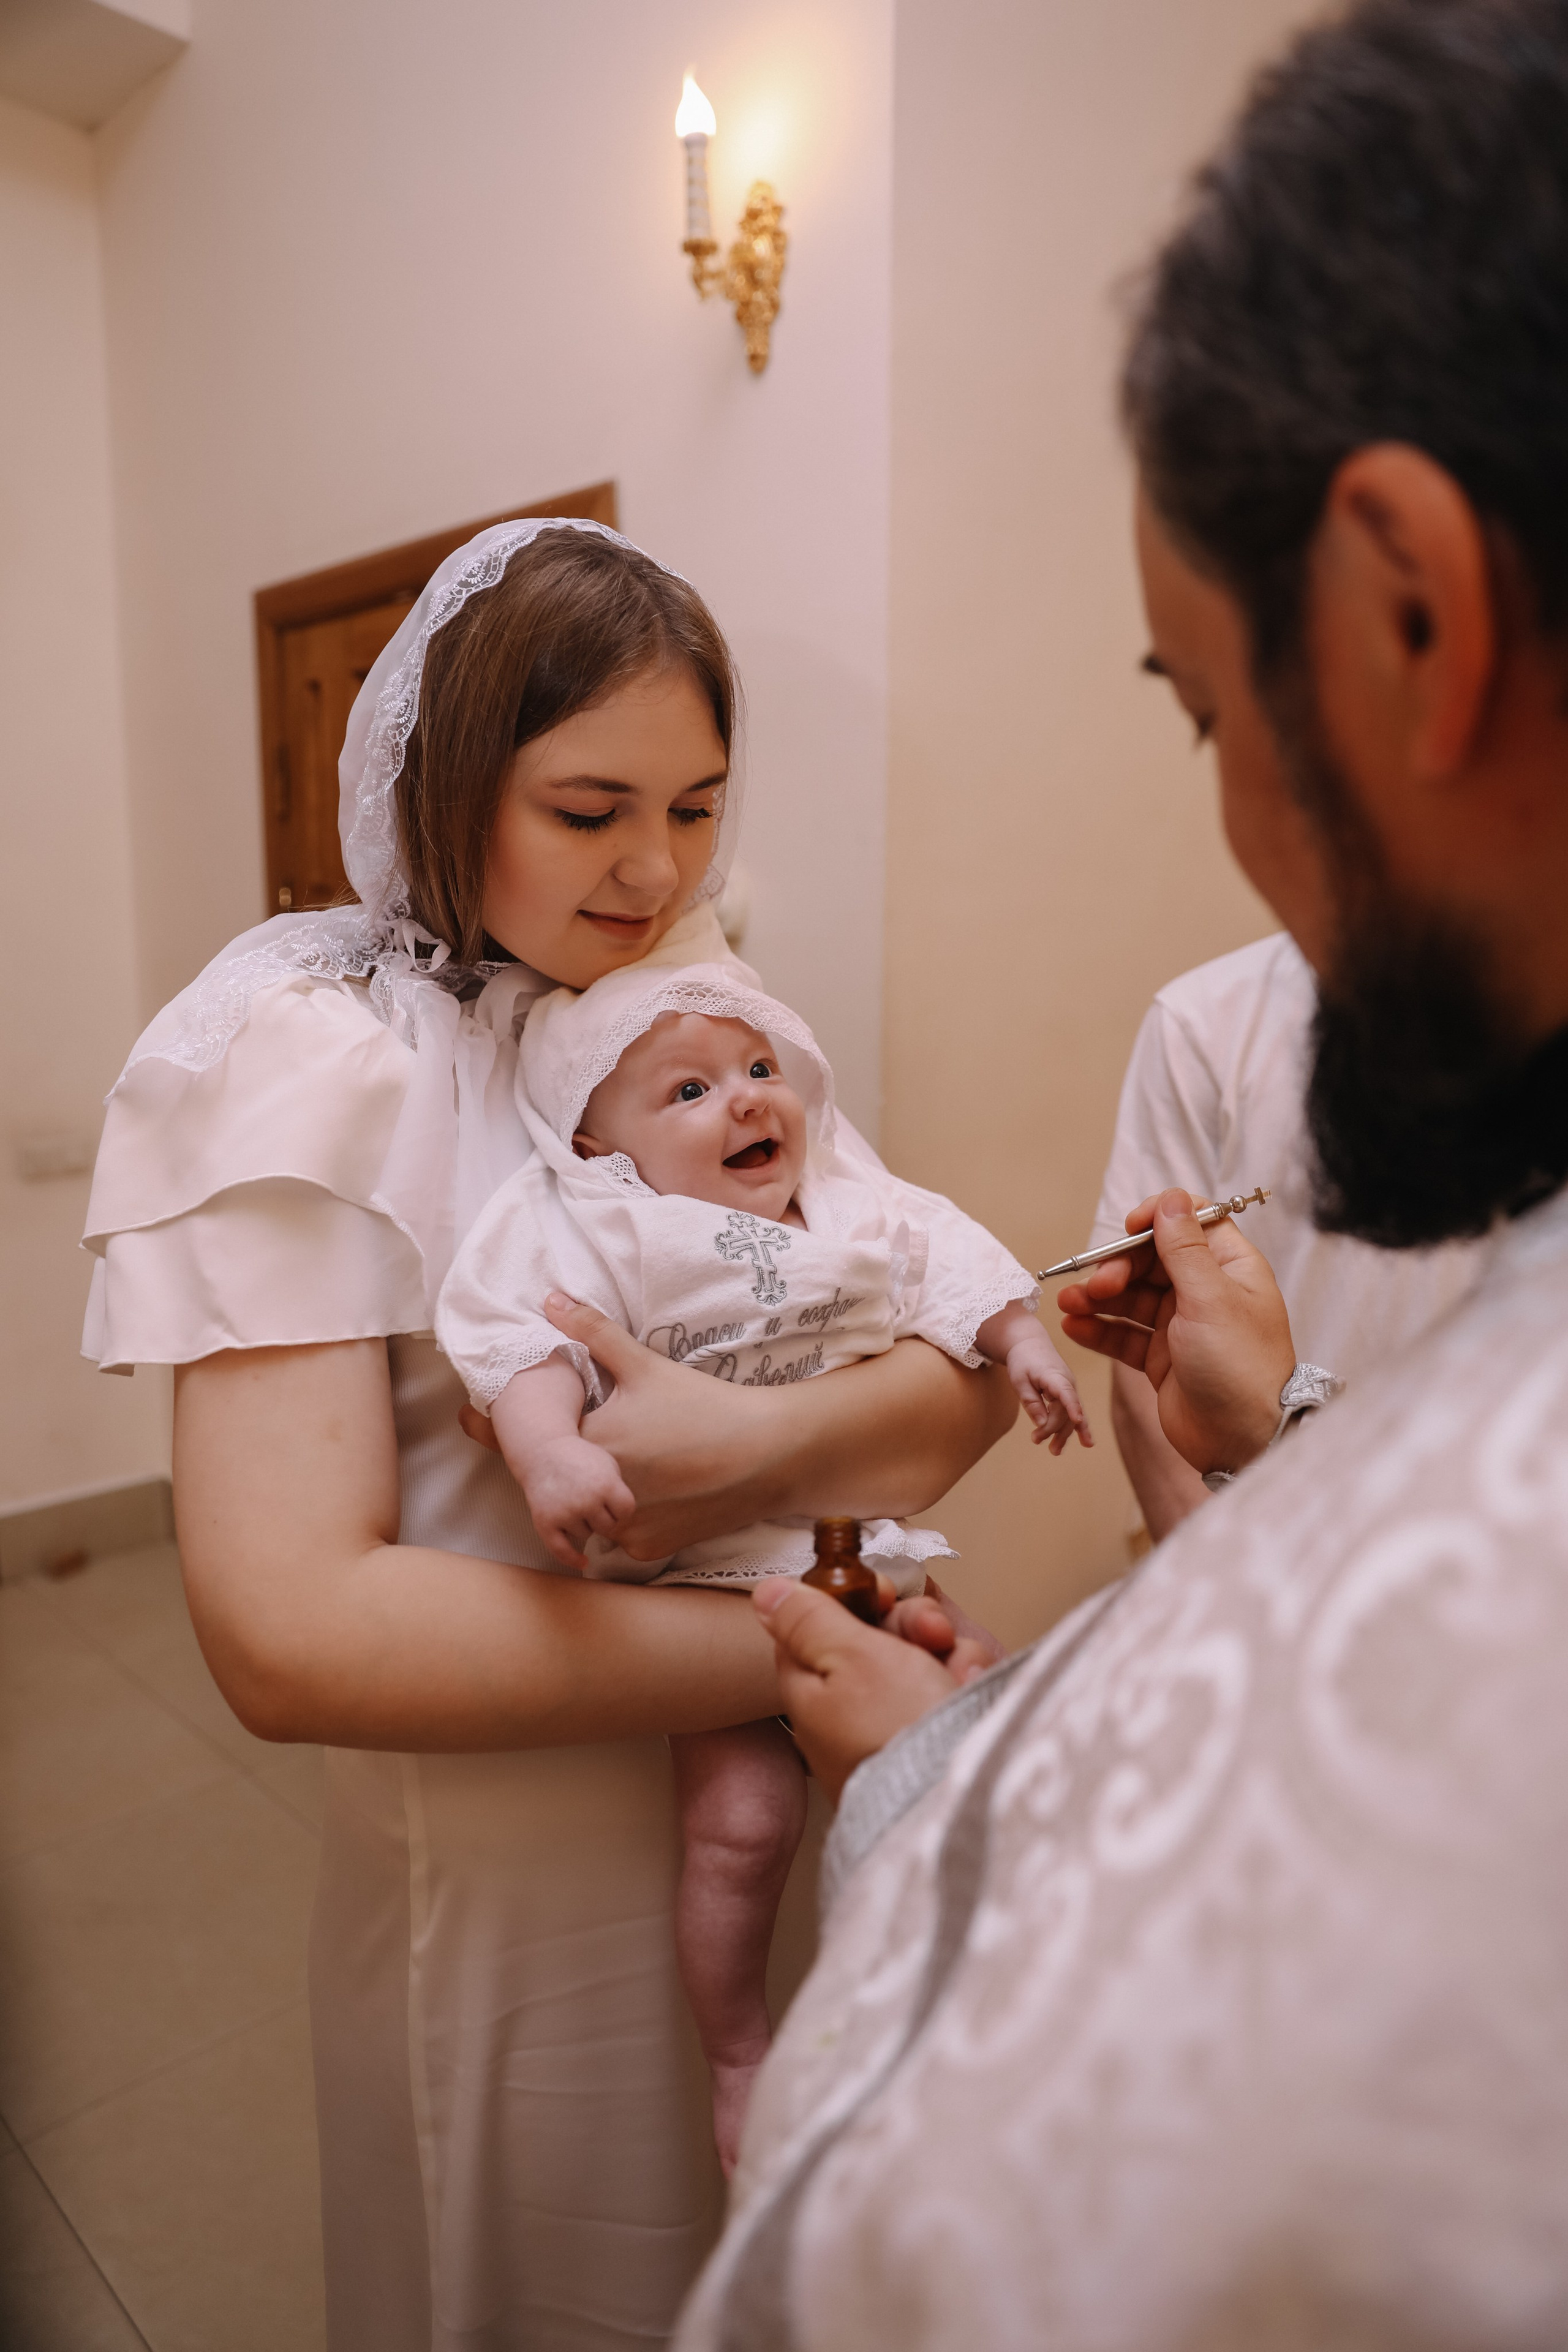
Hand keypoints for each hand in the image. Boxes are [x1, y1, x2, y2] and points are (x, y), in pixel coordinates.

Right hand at [519, 1434, 635, 1572]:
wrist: (543, 1452)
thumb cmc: (579, 1458)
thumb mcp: (608, 1464)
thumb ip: (618, 1489)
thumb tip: (625, 1518)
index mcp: (605, 1485)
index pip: (626, 1512)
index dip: (621, 1509)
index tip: (614, 1503)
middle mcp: (586, 1501)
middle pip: (608, 1527)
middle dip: (604, 1518)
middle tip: (593, 1503)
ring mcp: (565, 1513)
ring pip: (586, 1535)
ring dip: (584, 1525)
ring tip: (574, 1503)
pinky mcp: (545, 1523)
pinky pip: (561, 1551)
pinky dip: (573, 1559)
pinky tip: (584, 1562)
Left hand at [540, 1293, 765, 1556]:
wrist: (769, 1452)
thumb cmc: (705, 1405)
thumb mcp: (645, 1364)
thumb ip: (592, 1332)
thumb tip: (550, 1300)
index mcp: (591, 1442)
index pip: (552, 1439)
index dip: (573, 1426)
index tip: (604, 1418)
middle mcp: (599, 1491)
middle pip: (574, 1477)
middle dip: (590, 1461)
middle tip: (636, 1441)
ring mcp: (623, 1525)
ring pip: (596, 1509)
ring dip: (609, 1492)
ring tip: (652, 1465)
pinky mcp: (647, 1548)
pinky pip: (625, 1534)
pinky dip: (637, 1517)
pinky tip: (666, 1492)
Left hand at [753, 1577, 991, 1802]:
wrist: (953, 1801)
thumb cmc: (896, 1729)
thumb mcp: (849, 1657)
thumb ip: (809, 1620)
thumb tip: (766, 1594)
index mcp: (811, 1689)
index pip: (819, 1624)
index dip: (854, 1597)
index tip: (882, 1592)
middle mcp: (848, 1709)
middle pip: (878, 1637)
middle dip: (915, 1625)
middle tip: (935, 1634)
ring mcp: (892, 1726)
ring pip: (923, 1658)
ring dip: (950, 1654)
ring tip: (962, 1675)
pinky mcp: (933, 1739)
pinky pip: (949, 1690)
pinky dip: (965, 1684)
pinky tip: (973, 1693)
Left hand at [1006, 1334, 1092, 1454]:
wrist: (1030, 1344)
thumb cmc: (1023, 1361)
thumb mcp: (1019, 1381)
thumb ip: (1031, 1402)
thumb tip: (1042, 1425)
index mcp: (1054, 1376)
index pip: (1066, 1392)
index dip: (1072, 1406)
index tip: (1078, 1420)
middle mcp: (1067, 1383)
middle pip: (1065, 1412)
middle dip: (1052, 1429)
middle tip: (1035, 1440)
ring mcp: (1070, 1389)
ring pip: (1070, 1416)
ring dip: (1063, 1434)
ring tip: (1054, 1451)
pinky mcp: (1068, 1394)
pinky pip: (1073, 1413)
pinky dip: (1078, 1427)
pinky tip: (1087, 1443)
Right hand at [1056, 1190, 1294, 1475]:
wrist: (1243, 1440)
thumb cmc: (1241, 1367)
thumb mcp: (1210, 1298)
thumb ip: (1184, 1248)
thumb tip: (1171, 1199)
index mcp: (1230, 1269)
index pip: (1190, 1223)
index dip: (1157, 1220)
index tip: (1130, 1229)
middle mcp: (1206, 1293)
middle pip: (1151, 1261)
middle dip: (1118, 1268)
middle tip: (1096, 1286)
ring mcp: (1182, 1327)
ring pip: (1132, 1298)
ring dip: (1098, 1298)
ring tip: (1069, 1305)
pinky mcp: (1162, 1359)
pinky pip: (1124, 1335)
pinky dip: (1099, 1329)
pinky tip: (1075, 1327)